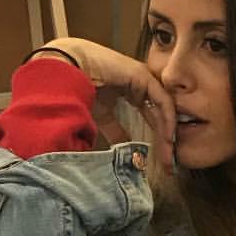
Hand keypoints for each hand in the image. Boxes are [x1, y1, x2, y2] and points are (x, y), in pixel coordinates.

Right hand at [37, 37, 175, 170]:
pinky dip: (167, 119)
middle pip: (161, 116)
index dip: (157, 139)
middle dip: (165, 141)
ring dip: (168, 134)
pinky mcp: (144, 76)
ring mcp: (145, 79)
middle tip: (168, 165)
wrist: (67, 70)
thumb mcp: (103, 116)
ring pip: (164, 110)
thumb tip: (125, 149)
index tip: (159, 161)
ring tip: (168, 156)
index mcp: (132, 91)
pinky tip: (167, 137)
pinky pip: (162, 101)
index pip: (152, 118)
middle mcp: (142, 85)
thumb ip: (116, 130)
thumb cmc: (79, 87)